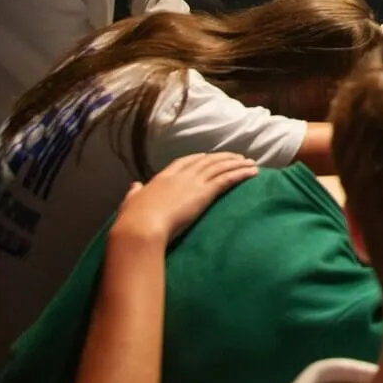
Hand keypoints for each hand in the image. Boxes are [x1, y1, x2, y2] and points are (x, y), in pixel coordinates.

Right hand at [110, 153, 258, 246]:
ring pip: (220, 167)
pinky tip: (252, 172)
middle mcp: (180, 176)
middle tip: (238, 157)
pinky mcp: (205, 192)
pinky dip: (241, 173)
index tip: (208, 156)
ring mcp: (193, 182)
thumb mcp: (130, 203)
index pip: (184, 162)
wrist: (141, 227)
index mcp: (162, 178)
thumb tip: (135, 186)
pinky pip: (227, 179)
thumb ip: (134, 193)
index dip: (198, 158)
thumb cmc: (132, 221)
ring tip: (251, 163)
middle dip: (224, 158)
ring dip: (237, 163)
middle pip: (207, 161)